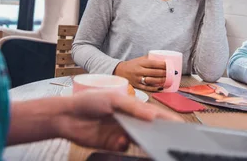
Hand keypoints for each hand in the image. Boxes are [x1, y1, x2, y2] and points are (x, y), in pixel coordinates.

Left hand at [55, 90, 181, 150]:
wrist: (66, 117)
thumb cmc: (89, 101)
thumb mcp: (113, 99)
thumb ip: (133, 108)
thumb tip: (153, 116)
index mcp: (131, 107)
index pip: (153, 113)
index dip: (167, 119)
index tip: (180, 125)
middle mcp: (129, 120)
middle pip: (149, 128)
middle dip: (158, 133)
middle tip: (167, 137)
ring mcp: (121, 133)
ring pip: (139, 140)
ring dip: (142, 140)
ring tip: (144, 139)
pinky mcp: (112, 145)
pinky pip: (124, 147)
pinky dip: (124, 144)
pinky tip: (119, 140)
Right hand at [114, 55, 167, 90]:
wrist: (119, 71)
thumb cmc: (132, 64)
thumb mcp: (140, 59)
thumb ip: (150, 58)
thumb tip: (162, 58)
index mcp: (141, 63)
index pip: (154, 64)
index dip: (163, 65)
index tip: (170, 65)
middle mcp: (139, 71)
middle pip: (155, 72)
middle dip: (165, 73)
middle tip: (172, 73)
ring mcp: (138, 79)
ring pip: (152, 81)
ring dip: (162, 81)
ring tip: (169, 80)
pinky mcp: (137, 86)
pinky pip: (148, 88)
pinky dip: (156, 88)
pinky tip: (162, 87)